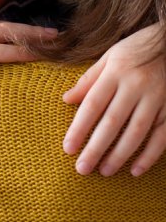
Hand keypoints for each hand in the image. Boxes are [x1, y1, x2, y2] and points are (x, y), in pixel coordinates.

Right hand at [0, 15, 57, 82]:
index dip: (7, 29)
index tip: (23, 32)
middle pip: (3, 25)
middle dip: (30, 29)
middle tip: (56, 33)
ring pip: (7, 34)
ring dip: (34, 37)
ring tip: (57, 41)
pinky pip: (0, 51)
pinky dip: (22, 51)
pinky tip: (39, 55)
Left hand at [62, 24, 165, 176]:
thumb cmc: (136, 50)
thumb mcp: (108, 57)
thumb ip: (88, 80)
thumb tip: (66, 99)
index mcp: (115, 73)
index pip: (92, 105)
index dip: (79, 128)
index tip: (68, 148)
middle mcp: (136, 86)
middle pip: (112, 122)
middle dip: (96, 148)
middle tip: (82, 169)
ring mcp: (157, 97)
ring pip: (136, 132)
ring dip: (120, 155)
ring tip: (104, 171)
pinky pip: (162, 135)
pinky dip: (150, 155)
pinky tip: (136, 170)